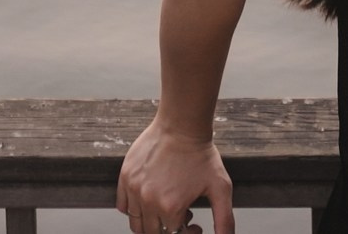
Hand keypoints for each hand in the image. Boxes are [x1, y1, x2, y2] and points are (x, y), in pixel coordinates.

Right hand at [116, 118, 234, 233]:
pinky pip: (122, 206)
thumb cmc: (201, 155)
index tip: (194, 224)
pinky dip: (134, 209)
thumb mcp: (221, 188)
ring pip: (136, 224)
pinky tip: (150, 199)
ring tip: (166, 206)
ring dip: (152, 222)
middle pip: (153, 233)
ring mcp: (134, 188)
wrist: (181, 125)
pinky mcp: (126, 177)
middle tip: (183, 214)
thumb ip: (225, 220)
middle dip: (170, 229)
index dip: (187, 232)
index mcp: (171, 207)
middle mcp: (149, 201)